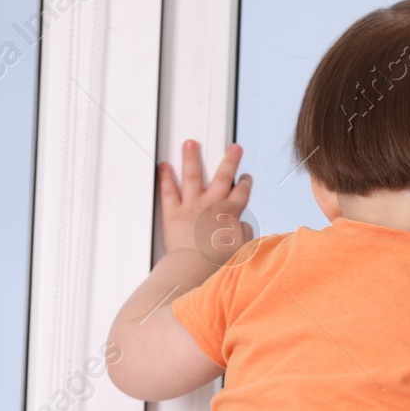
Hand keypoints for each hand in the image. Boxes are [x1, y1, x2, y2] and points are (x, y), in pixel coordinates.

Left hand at [159, 140, 253, 263]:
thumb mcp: (239, 248)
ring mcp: (191, 207)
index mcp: (229, 214)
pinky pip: (168, 192)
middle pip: (223, 177)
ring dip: (191, 158)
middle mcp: (211, 205)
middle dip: (230, 160)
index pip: (241, 194)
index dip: (245, 184)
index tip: (245, 178)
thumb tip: (242, 224)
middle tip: (233, 148)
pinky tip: (164, 166)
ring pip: (192, 176)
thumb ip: (242, 232)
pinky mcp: (173, 213)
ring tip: (190, 143)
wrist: (194, 267)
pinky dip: (165, 178)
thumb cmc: (215, 262)